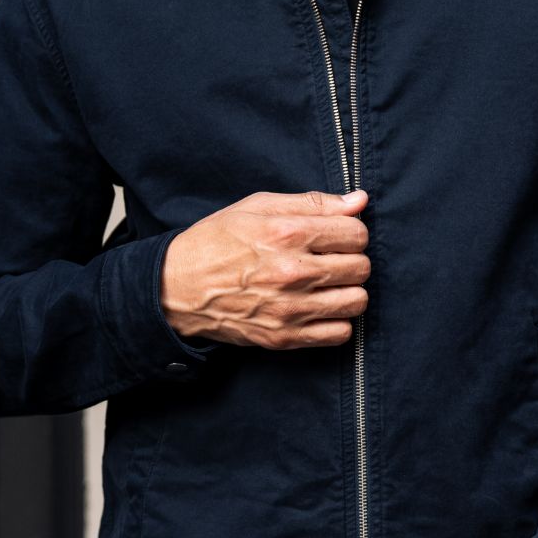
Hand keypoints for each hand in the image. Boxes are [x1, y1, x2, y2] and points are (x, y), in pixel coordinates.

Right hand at [160, 188, 369, 349]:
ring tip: (329, 284)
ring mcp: (290, 309)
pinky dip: (338, 321)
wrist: (177, 288)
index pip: (356, 233)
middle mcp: (292, 272)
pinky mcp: (285, 337)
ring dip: (349, 290)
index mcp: (287, 233)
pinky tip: (321, 307)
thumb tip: (359, 200)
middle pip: (361, 267)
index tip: (336, 235)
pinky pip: (340, 333)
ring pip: (357, 301)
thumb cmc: (217, 241)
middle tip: (331, 259)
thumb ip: (313, 203)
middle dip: (352, 259)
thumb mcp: (259, 206)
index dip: (351, 231)